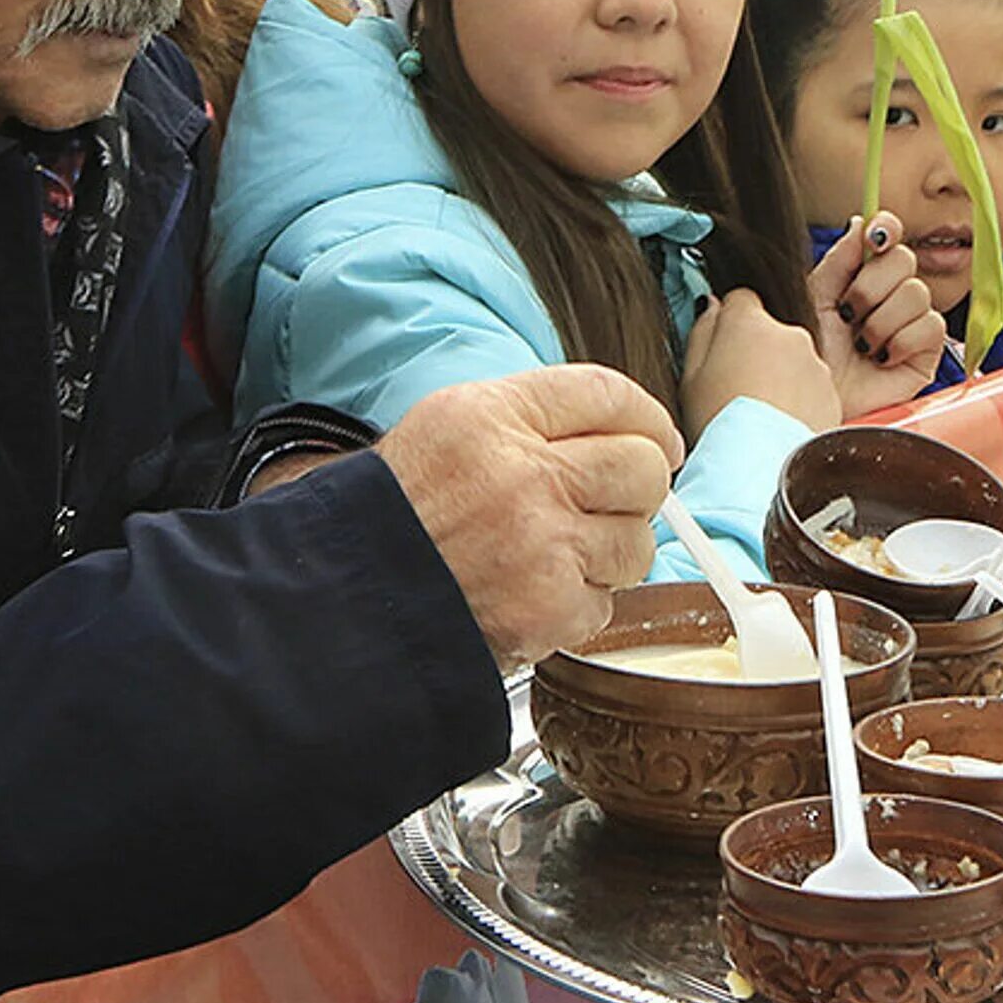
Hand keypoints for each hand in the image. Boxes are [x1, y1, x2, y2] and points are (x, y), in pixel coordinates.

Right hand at [376, 366, 680, 667]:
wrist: (342, 606)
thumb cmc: (391, 520)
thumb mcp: (444, 432)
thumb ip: (530, 421)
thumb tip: (623, 432)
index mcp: (492, 416)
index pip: (607, 393)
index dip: (647, 418)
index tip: (660, 439)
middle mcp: (523, 473)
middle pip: (643, 466)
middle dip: (639, 491)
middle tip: (610, 507)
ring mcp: (541, 544)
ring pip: (637, 542)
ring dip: (610, 556)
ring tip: (554, 560)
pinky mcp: (548, 607)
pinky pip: (606, 603)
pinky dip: (578, 608)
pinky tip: (531, 598)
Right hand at [681, 287, 839, 442]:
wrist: (758, 472)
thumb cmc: (719, 427)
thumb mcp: (689, 377)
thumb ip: (701, 331)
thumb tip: (712, 308)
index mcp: (750, 323)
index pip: (741, 299)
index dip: (729, 323)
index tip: (723, 348)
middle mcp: (790, 335)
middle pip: (771, 331)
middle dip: (757, 351)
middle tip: (737, 389)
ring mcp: (816, 365)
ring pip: (794, 360)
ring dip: (781, 377)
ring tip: (759, 415)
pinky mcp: (832, 395)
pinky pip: (812, 388)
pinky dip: (799, 401)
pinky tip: (778, 426)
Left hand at [810, 212, 946, 415]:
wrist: (813, 400)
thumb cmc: (808, 356)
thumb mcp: (814, 299)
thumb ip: (838, 260)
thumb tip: (861, 223)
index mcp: (862, 276)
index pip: (889, 236)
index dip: (886, 229)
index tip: (874, 237)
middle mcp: (890, 295)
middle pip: (904, 259)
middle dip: (871, 286)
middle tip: (849, 312)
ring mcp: (911, 322)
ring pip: (917, 293)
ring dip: (881, 321)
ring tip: (861, 345)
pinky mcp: (927, 352)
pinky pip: (930, 326)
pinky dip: (900, 341)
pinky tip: (881, 357)